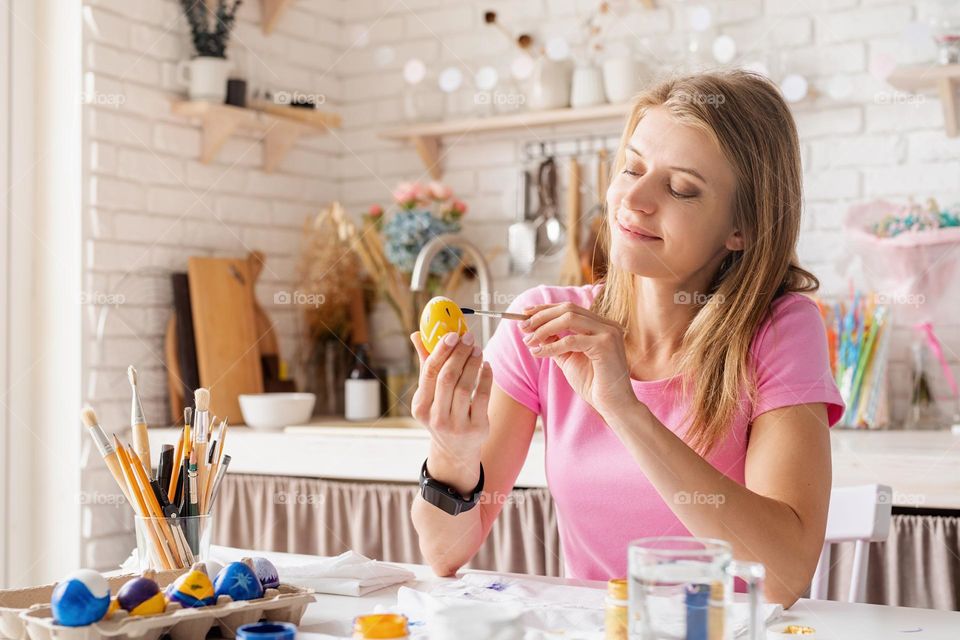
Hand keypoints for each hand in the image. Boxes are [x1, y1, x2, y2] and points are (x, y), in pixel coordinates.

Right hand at [410, 330, 491, 493]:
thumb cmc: (441, 414)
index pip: (429, 373)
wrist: (455, 452)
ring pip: (465, 387)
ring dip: (473, 363)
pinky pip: (482, 397)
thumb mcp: (429, 396)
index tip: (452, 334)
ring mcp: (456, 425)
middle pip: (447, 378)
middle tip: (468, 338)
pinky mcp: (477, 429)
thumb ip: (425, 365)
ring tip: (477, 349)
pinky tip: (486, 366)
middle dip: (459, 354)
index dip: (441, 351)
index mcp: (420, 407)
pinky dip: (486, 378)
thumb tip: (417, 334)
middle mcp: (436, 418)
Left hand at [521, 302, 636, 416]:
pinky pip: (571, 340)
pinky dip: (551, 346)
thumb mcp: (569, 358)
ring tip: (529, 341)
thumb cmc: (593, 384)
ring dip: (544, 328)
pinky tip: (538, 353)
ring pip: (569, 318)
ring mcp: (608, 332)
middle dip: (542, 316)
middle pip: (568, 308)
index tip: (525, 313)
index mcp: (601, 325)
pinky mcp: (605, 344)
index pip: (570, 308)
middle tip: (522, 327)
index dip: (546, 308)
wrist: (612, 405)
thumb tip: (535, 330)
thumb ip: (556, 343)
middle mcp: (607, 325)